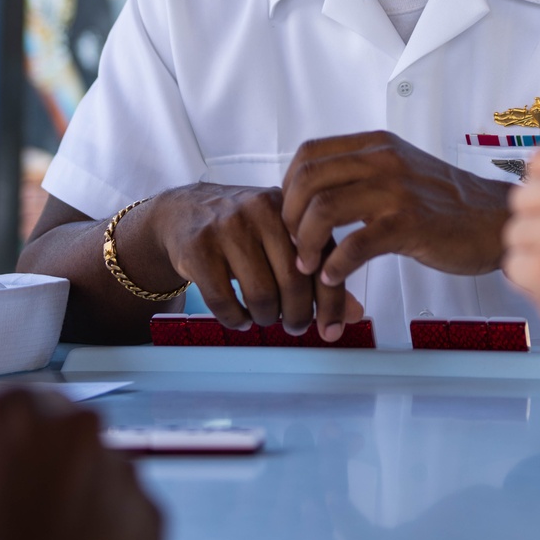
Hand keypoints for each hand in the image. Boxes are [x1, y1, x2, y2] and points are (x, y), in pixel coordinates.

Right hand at [149, 183, 362, 341]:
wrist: (184, 210)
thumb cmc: (244, 228)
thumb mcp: (282, 238)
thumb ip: (317, 270)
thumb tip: (355, 314)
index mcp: (289, 208)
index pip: (322, 259)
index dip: (331, 301)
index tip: (331, 331)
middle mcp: (260, 210)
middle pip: (292, 280)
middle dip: (298, 315)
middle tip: (295, 326)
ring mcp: (227, 227)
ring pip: (260, 294)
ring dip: (266, 318)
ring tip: (264, 317)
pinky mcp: (198, 247)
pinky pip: (224, 301)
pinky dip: (235, 319)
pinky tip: (239, 316)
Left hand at [281, 131, 509, 288]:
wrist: (495, 220)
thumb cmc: (446, 203)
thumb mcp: (400, 171)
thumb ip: (362, 174)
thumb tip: (314, 195)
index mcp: (377, 145)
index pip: (309, 154)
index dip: (288, 186)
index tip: (289, 215)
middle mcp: (383, 160)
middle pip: (308, 179)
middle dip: (289, 216)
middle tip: (292, 244)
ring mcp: (397, 191)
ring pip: (324, 209)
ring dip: (305, 242)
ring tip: (307, 264)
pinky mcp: (410, 224)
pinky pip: (356, 245)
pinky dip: (335, 265)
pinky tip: (333, 277)